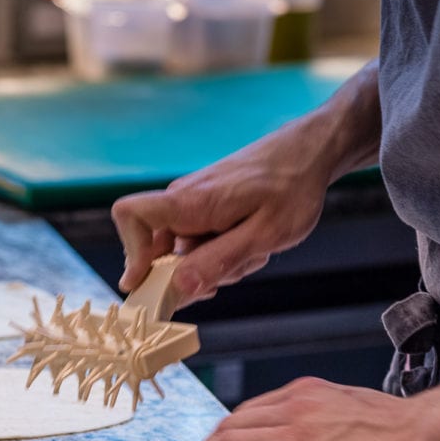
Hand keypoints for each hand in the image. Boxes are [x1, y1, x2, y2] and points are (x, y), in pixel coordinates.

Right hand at [111, 119, 332, 308]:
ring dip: (212, 264)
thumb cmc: (292, 187)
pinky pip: (196, 242)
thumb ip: (219, 261)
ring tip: (253, 249)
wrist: (308, 152)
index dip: (131, 253)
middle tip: (233, 270)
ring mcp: (191, 204)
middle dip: (189, 273)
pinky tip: (249, 244)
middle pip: (157, 250)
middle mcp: (182, 200)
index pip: (130, 216)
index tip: (150, 284)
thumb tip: (177, 288)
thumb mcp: (264, 234)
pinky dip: (219, 253)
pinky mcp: (203, 208)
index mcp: (190, 202)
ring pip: (181, 252)